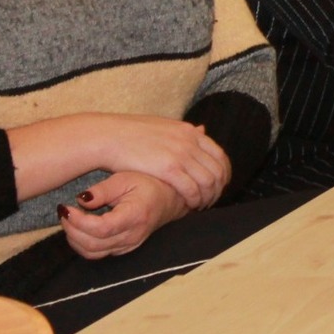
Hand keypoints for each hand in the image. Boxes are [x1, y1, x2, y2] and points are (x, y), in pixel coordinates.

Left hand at [58, 171, 187, 259]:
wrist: (170, 198)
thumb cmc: (149, 184)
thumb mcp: (125, 178)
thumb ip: (102, 190)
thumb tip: (80, 200)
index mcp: (134, 216)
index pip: (100, 229)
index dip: (79, 221)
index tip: (66, 208)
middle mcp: (132, 236)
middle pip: (92, 245)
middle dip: (71, 230)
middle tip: (63, 212)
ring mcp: (128, 246)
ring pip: (92, 253)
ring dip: (74, 239)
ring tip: (69, 220)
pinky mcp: (124, 249)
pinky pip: (98, 253)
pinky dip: (83, 243)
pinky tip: (80, 228)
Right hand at [95, 115, 229, 211]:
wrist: (109, 136)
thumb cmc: (131, 134)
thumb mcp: (165, 126)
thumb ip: (185, 132)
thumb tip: (203, 129)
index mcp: (190, 131)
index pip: (220, 155)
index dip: (223, 174)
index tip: (218, 186)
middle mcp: (190, 141)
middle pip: (218, 170)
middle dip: (218, 188)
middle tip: (210, 200)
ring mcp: (181, 154)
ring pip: (208, 181)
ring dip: (208, 196)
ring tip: (200, 206)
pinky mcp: (169, 168)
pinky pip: (192, 189)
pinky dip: (195, 200)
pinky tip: (189, 206)